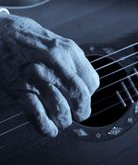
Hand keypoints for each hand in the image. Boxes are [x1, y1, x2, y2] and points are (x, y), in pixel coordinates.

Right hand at [0, 13, 98, 136]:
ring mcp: (38, 76)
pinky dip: (46, 126)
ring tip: (62, 121)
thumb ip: (68, 60)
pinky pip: (38, 115)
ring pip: (61, 108)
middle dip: (82, 111)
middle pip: (80, 96)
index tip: (84, 98)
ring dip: (63, 120)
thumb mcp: (54, 41)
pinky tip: (49, 128)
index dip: (89, 94)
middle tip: (78, 115)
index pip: (92, 81)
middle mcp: (56, 62)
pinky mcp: (20, 88)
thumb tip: (81, 80)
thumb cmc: (24, 36)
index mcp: (68, 50)